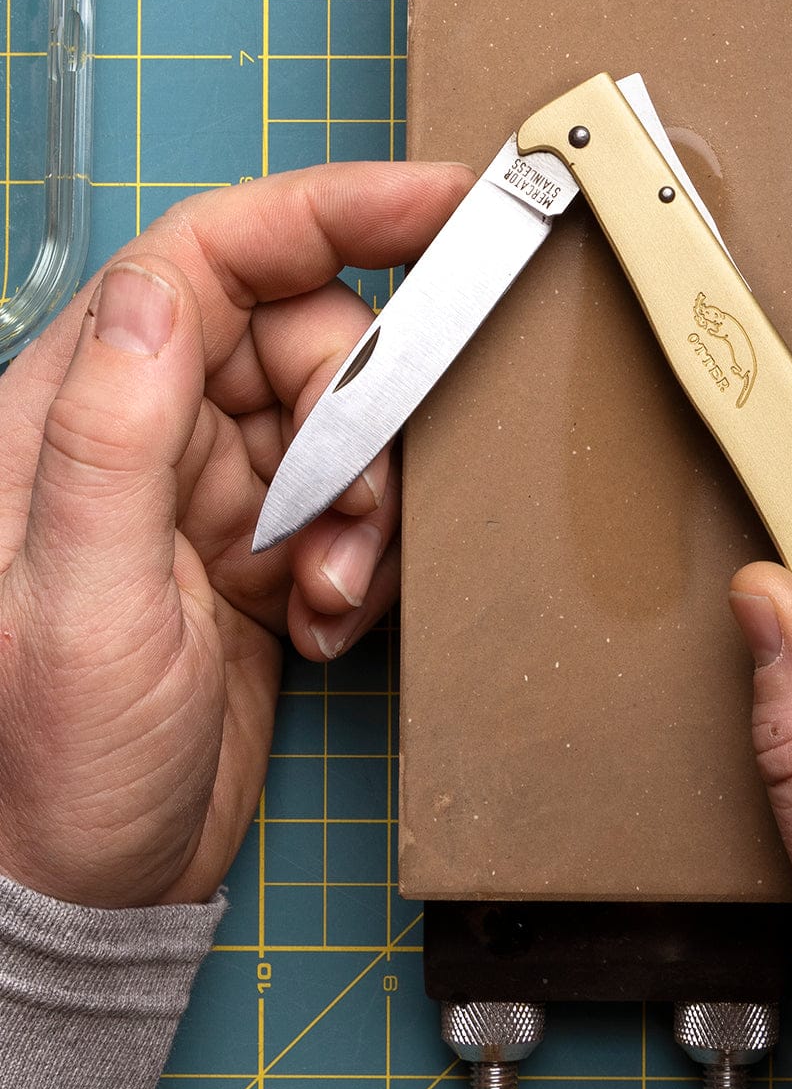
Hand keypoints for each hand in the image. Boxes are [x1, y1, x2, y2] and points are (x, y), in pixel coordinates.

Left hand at [0, 162, 471, 907]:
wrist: (93, 885)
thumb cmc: (54, 763)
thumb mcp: (78, 600)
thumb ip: (110, 437)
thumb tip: (158, 287)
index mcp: (77, 413)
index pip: (209, 261)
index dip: (328, 214)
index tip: (440, 203)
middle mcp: (144, 437)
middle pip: (299, 344)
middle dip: (359, 415)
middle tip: (354, 510)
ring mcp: (205, 499)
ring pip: (338, 431)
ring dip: (364, 506)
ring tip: (327, 591)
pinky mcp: (255, 557)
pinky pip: (346, 511)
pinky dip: (360, 559)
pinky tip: (322, 621)